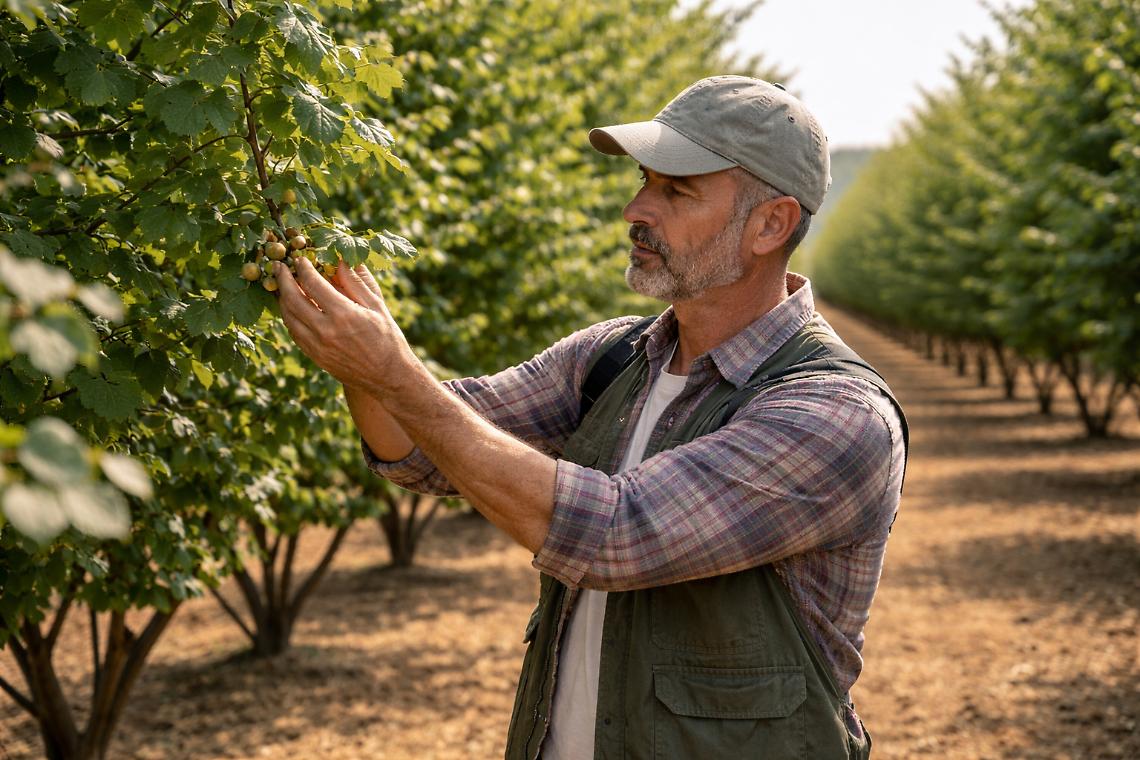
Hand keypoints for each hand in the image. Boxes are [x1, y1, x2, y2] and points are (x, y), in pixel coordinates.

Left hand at [273, 257, 410, 395]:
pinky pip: (294, 332)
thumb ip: (356, 283)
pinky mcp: (314, 357)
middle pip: (293, 299)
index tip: (300, 258)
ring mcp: (317, 346)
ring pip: (288, 316)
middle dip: (283, 279)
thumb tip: (339, 261)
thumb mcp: (377, 306)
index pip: (313, 284)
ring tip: (281, 285)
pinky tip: (292, 307)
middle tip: (279, 265)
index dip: (303, 268)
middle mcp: (326, 330)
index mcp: (344, 314)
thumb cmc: (387, 338)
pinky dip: (289, 316)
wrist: (387, 377)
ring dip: (281, 298)